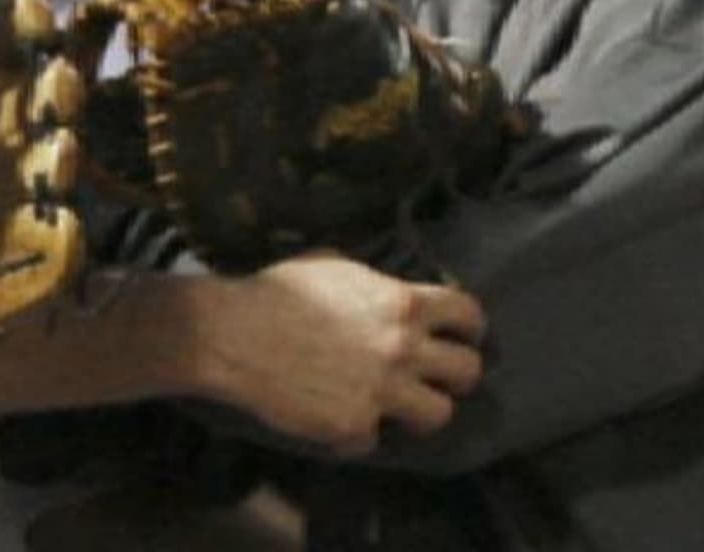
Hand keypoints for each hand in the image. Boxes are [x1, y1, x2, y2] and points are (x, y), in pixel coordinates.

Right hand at [187, 253, 485, 455]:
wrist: (233, 334)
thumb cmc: (277, 291)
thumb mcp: (337, 266)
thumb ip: (377, 286)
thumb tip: (395, 293)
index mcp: (403, 303)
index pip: (468, 315)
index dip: (470, 328)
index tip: (465, 336)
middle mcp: (403, 349)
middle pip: (468, 372)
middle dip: (458, 374)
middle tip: (440, 377)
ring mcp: (381, 392)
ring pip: (438, 415)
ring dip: (422, 410)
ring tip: (402, 407)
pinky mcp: (353, 427)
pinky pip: (376, 438)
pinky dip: (359, 431)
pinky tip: (339, 416)